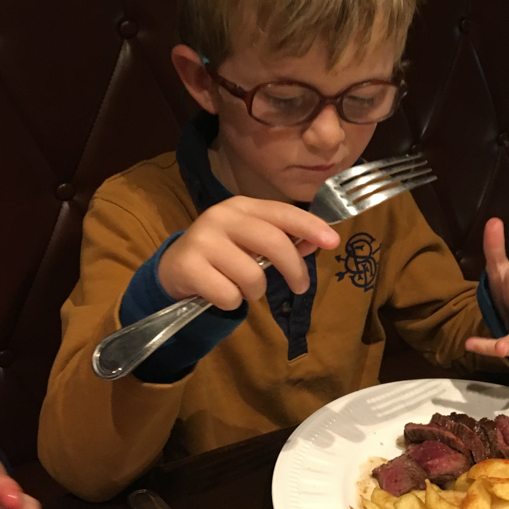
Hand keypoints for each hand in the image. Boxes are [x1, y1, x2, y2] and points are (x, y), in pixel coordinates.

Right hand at [158, 196, 339, 308]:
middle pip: (273, 242)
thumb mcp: (252, 242)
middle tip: (301, 287)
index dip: (310, 226)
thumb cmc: (223, 255)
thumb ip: (284, 240)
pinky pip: (229, 295)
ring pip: (253, 276)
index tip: (334, 241)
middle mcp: (221, 217)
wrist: (174, 269)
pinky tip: (219, 293)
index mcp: (242, 206)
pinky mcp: (188, 266)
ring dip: (255, 292)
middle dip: (294, 269)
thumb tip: (318, 242)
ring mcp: (203, 240)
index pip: (282, 212)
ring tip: (242, 288)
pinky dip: (231, 302)